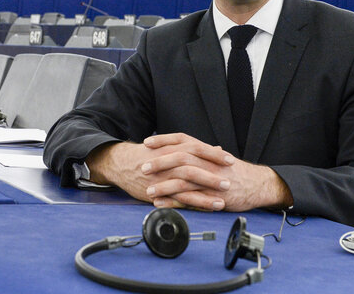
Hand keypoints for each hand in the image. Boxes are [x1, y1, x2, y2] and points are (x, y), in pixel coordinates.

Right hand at [85, 135, 233, 208]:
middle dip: (213, 174)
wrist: (123, 163)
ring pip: (186, 183)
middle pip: (194, 165)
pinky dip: (192, 203)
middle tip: (229, 181)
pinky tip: (204, 208)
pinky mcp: (158, 191)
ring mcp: (163, 176)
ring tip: (222, 200)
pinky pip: (177, 198)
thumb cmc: (150, 154)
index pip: (197, 148)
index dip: (213, 155)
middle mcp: (168, 160)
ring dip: (205, 193)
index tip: (230, 160)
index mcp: (173, 147)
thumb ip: (195, 148)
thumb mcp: (171, 146)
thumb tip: (217, 148)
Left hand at [142, 133, 292, 211]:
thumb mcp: (218, 157)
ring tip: (148, 190)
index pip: (183, 139)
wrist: (257, 185)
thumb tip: (185, 146)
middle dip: (160, 162)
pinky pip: (190, 200)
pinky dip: (174, 202)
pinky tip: (161, 204)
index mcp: (207, 151)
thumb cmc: (235, 171)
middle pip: (181, 158)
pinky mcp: (213, 197)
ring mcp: (211, 180)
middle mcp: (208, 162)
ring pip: (184, 180)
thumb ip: (202, 152)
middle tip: (143, 166)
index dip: (164, 140)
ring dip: (164, 185)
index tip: (147, 142)